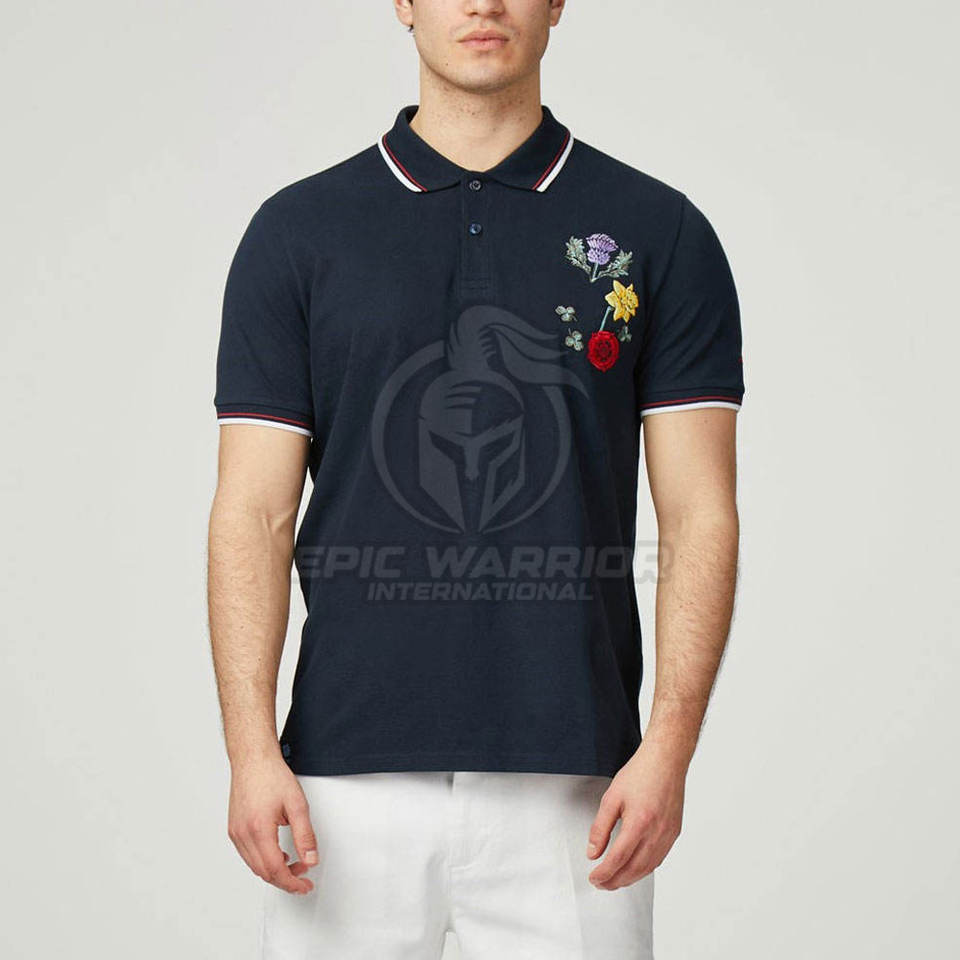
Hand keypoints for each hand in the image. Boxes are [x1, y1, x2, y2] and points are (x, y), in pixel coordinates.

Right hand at [228, 754, 318, 894]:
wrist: (253, 759)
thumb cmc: (272, 776)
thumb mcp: (297, 805)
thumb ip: (305, 835)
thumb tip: (310, 859)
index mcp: (258, 830)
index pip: (275, 870)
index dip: (292, 882)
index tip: (304, 885)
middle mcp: (243, 834)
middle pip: (263, 872)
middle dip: (285, 879)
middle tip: (303, 877)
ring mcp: (235, 832)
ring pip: (254, 866)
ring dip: (274, 871)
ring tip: (294, 864)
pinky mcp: (234, 829)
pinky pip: (247, 855)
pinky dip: (263, 860)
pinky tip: (277, 853)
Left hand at [585, 740, 686, 889]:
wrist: (666, 760)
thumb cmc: (640, 773)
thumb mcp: (611, 798)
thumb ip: (600, 828)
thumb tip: (593, 852)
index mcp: (639, 823)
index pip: (618, 859)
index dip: (604, 873)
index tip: (594, 878)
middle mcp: (656, 833)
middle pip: (634, 869)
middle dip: (615, 881)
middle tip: (601, 883)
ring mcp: (668, 835)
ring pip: (648, 868)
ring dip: (630, 878)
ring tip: (615, 880)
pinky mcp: (674, 833)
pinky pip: (659, 859)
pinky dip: (645, 868)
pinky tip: (635, 868)